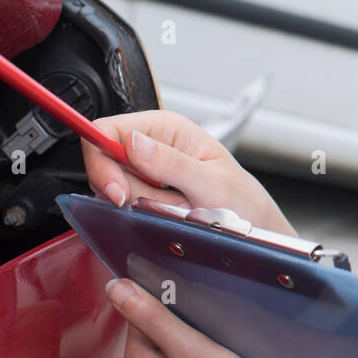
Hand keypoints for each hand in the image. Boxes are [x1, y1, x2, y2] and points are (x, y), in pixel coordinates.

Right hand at [81, 109, 297, 236]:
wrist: (255, 229)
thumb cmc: (243, 201)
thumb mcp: (212, 183)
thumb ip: (172, 164)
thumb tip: (133, 143)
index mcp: (168, 128)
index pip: (107, 130)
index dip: (102, 161)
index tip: (117, 192)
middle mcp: (153, 145)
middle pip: (105, 163)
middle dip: (128, 191)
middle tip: (164, 204)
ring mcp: (147, 172)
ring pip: (114, 189)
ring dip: (141, 206)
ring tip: (177, 208)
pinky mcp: (144, 195)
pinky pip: (125, 207)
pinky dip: (144, 217)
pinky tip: (169, 215)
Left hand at [106, 276, 357, 357]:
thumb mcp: (190, 346)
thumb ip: (151, 316)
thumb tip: (115, 289)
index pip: (135, 318)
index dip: (161, 303)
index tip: (187, 302)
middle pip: (152, 338)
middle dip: (174, 324)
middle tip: (205, 322)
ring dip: (187, 345)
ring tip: (215, 342)